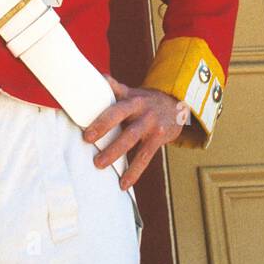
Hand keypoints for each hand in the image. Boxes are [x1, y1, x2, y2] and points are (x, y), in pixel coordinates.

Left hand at [82, 74, 190, 189]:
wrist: (178, 105)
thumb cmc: (146, 101)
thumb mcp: (132, 92)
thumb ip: (114, 89)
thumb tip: (95, 79)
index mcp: (130, 96)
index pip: (112, 96)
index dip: (99, 101)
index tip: (84, 111)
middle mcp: (141, 107)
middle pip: (120, 114)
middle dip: (103, 126)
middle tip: (87, 138)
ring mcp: (151, 123)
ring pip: (131, 138)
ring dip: (115, 152)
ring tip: (99, 164)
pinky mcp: (159, 138)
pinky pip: (145, 157)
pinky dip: (134, 172)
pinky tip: (124, 184)